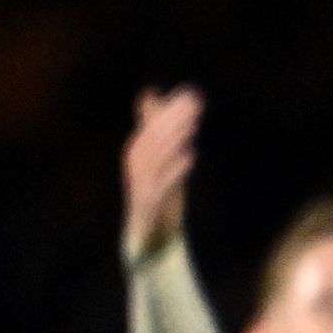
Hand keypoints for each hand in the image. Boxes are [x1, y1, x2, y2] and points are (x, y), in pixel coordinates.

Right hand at [122, 87, 201, 258]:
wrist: (151, 239)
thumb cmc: (158, 194)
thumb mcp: (162, 158)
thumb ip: (155, 126)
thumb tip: (150, 92)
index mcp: (138, 153)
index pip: (153, 126)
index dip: (170, 109)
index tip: (191, 93)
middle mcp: (136, 166)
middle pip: (153, 137)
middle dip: (174, 117)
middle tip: (195, 101)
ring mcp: (140, 185)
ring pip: (154, 157)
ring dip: (174, 138)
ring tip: (193, 124)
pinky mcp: (147, 205)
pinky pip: (160, 185)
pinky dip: (175, 169)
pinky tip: (191, 155)